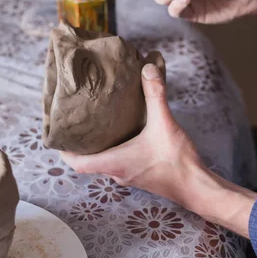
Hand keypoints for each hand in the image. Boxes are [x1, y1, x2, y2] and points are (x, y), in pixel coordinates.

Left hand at [60, 63, 256, 236]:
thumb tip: (147, 69)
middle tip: (77, 124)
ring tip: (98, 126)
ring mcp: (131, 176)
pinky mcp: (143, 175)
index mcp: (115, 163)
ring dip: (99, 147)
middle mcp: (118, 172)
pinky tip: (127, 134)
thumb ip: (155, 95)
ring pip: (106, 162)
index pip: (77, 163)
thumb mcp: (165, 123)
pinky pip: (121, 163)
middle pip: (88, 162)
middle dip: (80, 145)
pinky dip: (117, 150)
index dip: (63, 151)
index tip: (58, 136)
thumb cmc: (177, 162)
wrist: (198, 188)